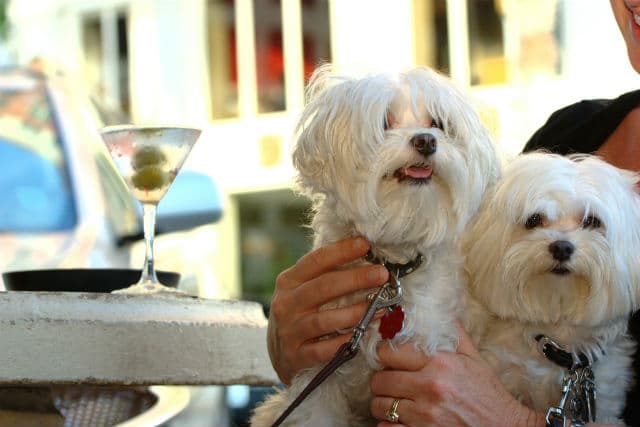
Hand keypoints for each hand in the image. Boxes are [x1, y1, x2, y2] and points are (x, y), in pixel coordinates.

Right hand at [267, 237, 388, 383]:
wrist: (279, 355)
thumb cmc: (300, 314)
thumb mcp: (302, 290)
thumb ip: (324, 274)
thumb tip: (362, 252)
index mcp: (288, 281)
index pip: (316, 261)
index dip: (341, 251)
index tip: (366, 244)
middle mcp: (286, 304)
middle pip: (323, 287)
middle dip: (356, 278)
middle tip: (382, 274)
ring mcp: (289, 331)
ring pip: (325, 319)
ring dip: (356, 312)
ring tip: (381, 306)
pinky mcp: (295, 356)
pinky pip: (323, 349)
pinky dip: (344, 341)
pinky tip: (362, 335)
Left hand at [369, 322, 545, 426]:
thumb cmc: (488, 395)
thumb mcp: (474, 358)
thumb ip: (454, 333)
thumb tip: (439, 310)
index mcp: (440, 364)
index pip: (389, 352)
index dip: (384, 354)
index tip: (386, 357)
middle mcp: (430, 388)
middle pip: (379, 380)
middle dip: (382, 380)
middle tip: (390, 381)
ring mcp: (424, 415)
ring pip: (379, 406)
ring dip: (384, 403)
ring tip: (395, 400)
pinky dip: (389, 424)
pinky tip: (401, 419)